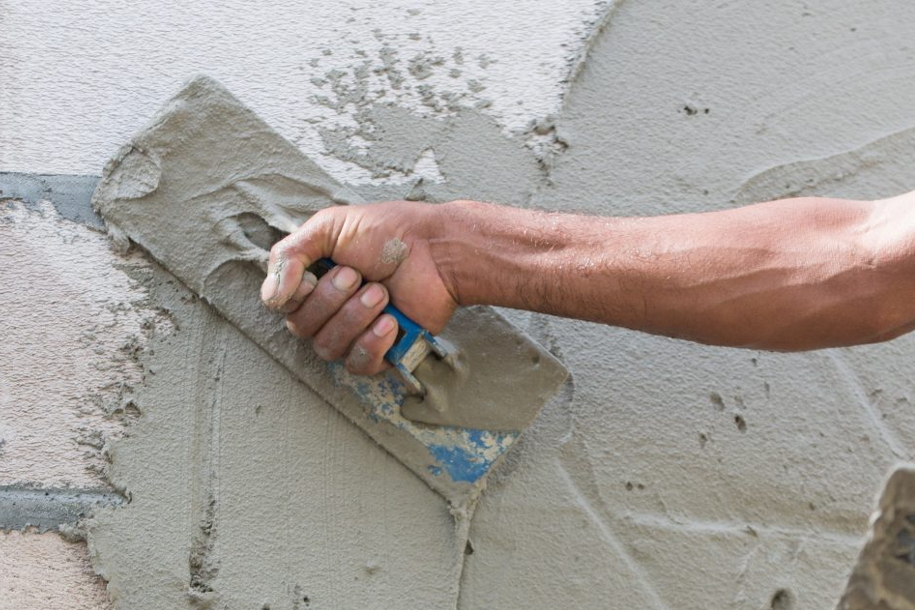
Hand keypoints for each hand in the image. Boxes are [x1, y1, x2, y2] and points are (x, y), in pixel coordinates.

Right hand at [260, 201, 459, 374]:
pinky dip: (371, 343)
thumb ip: (289, 255)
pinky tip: (390, 321)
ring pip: (327, 347)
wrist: (437, 249)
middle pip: (301, 327)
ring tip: (381, 292)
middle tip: (360, 275)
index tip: (323, 270)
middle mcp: (328, 309)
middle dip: (332, 299)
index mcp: (312, 279)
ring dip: (354, 317)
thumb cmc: (388, 232)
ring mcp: (354, 332)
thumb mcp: (329, 226)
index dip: (297, 293)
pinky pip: (357, 364)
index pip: (281, 304)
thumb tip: (272, 298)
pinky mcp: (381, 350)